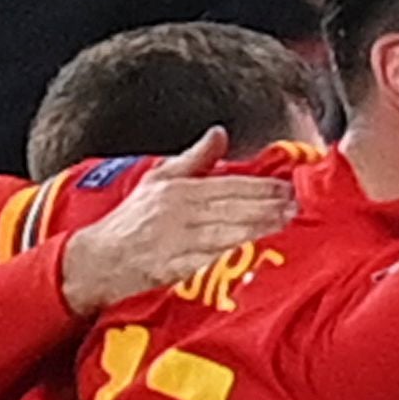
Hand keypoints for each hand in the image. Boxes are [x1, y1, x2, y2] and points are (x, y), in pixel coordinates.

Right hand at [55, 129, 296, 313]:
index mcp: (180, 189)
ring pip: (227, 231)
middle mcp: (180, 212)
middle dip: (268, 205)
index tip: (288, 185)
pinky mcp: (176, 266)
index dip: (261, 186)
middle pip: (233, 206)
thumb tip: (219, 133)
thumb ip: (195, 158)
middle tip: (298, 204)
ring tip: (287, 222)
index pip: (229, 184)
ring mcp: (179, 240)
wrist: (100, 259)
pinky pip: (211, 258)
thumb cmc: (132, 220)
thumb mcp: (160, 179)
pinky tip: (256, 249)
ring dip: (259, 226)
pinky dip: (235, 252)